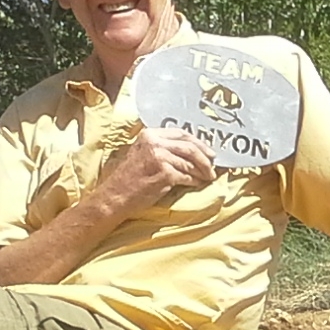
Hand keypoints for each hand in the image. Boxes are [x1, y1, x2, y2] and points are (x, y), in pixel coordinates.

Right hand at [97, 125, 215, 213]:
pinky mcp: (164, 174)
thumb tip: (189, 150)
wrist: (116, 196)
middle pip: (189, 146)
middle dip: (205, 156)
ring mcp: (159, 158)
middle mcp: (154, 143)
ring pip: (190, 163)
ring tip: (208, 177)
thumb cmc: (129, 178)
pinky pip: (187, 177)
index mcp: (149, 135)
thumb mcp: (142, 153)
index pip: (180, 133)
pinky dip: (194, 181)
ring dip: (202, 171)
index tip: (207, 151)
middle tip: (213, 165)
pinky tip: (197, 183)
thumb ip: (161, 147)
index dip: (197, 142)